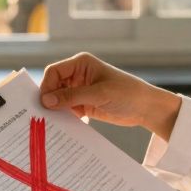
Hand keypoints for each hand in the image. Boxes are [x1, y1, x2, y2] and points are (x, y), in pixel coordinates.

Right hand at [40, 53, 180, 137]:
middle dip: (49, 99)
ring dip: (56, 110)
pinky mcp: (84, 104)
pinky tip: (65, 126)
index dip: (47, 86)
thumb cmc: (127, 93)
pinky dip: (64, 117)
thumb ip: (71, 96)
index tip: (44, 103)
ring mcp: (80, 90)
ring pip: (58, 99)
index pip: (54, 72)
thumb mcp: (99, 94)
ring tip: (54, 123)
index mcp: (81, 64)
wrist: (146, 108)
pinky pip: (67, 110)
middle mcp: (78, 75)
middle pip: (53, 86)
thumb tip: (46, 100)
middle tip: (45, 116)